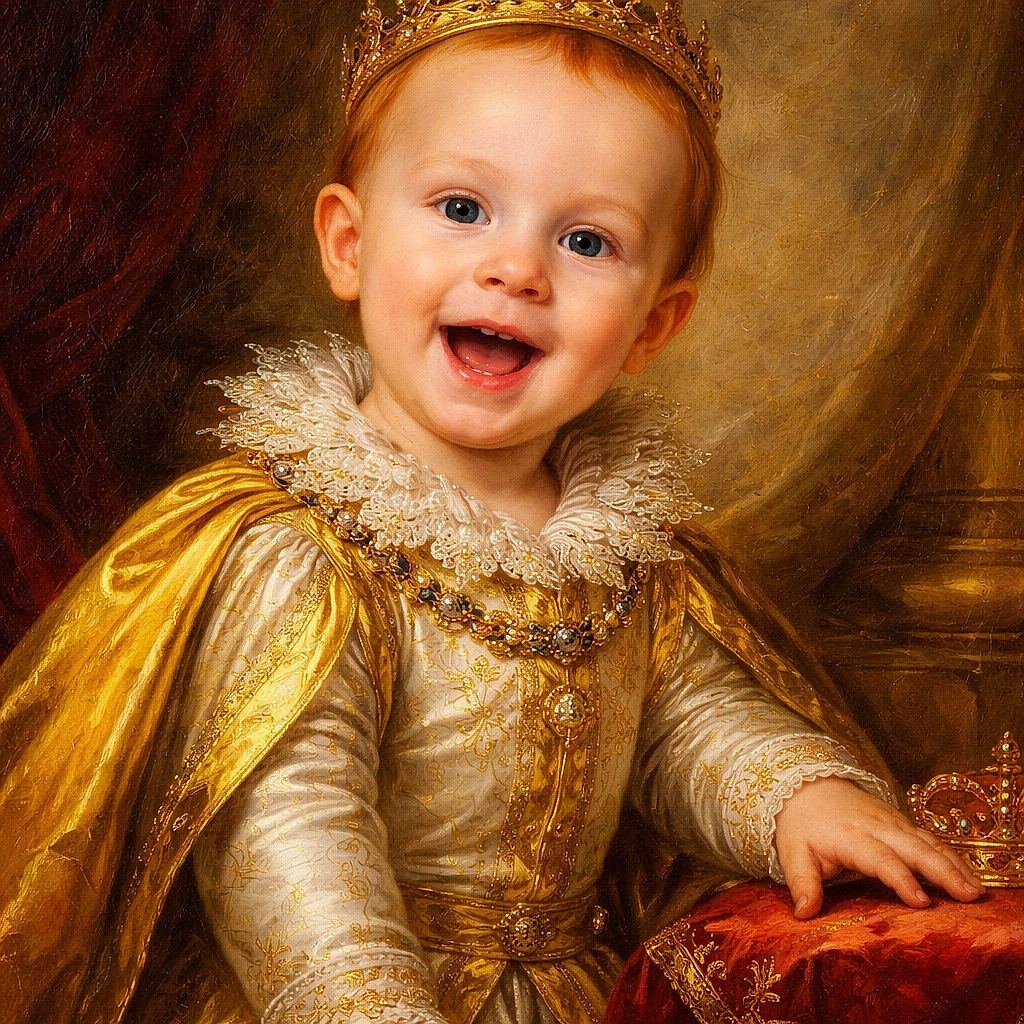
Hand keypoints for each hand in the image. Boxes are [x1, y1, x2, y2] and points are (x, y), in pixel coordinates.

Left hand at [773, 776, 983, 918]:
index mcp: (851, 837)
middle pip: (915, 848)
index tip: (921, 901)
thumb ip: (802, 882)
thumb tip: (804, 913)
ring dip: (953, 864)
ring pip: (928, 842)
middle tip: (969, 896)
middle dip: (943, 871)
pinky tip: (965, 874)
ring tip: (976, 889)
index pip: (880, 859)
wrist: (805, 785)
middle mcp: (877, 827)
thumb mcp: (793, 852)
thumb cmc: (801, 824)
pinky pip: (928, 838)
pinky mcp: (899, 821)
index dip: (901, 879)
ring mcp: (892, 822)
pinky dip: (949, 855)